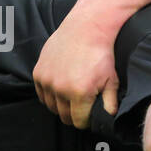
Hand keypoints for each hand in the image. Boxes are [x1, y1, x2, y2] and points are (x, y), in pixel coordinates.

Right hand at [32, 14, 119, 128]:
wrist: (85, 28)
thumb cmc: (101, 54)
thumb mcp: (112, 80)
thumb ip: (110, 102)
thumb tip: (109, 118)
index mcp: (80, 93)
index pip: (78, 122)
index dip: (86, 121)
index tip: (90, 115)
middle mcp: (60, 89)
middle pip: (64, 116)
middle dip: (74, 115)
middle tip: (82, 107)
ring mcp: (47, 80)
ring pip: (51, 107)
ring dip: (61, 106)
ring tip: (72, 96)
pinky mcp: (38, 72)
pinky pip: (41, 94)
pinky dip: (50, 95)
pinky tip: (61, 88)